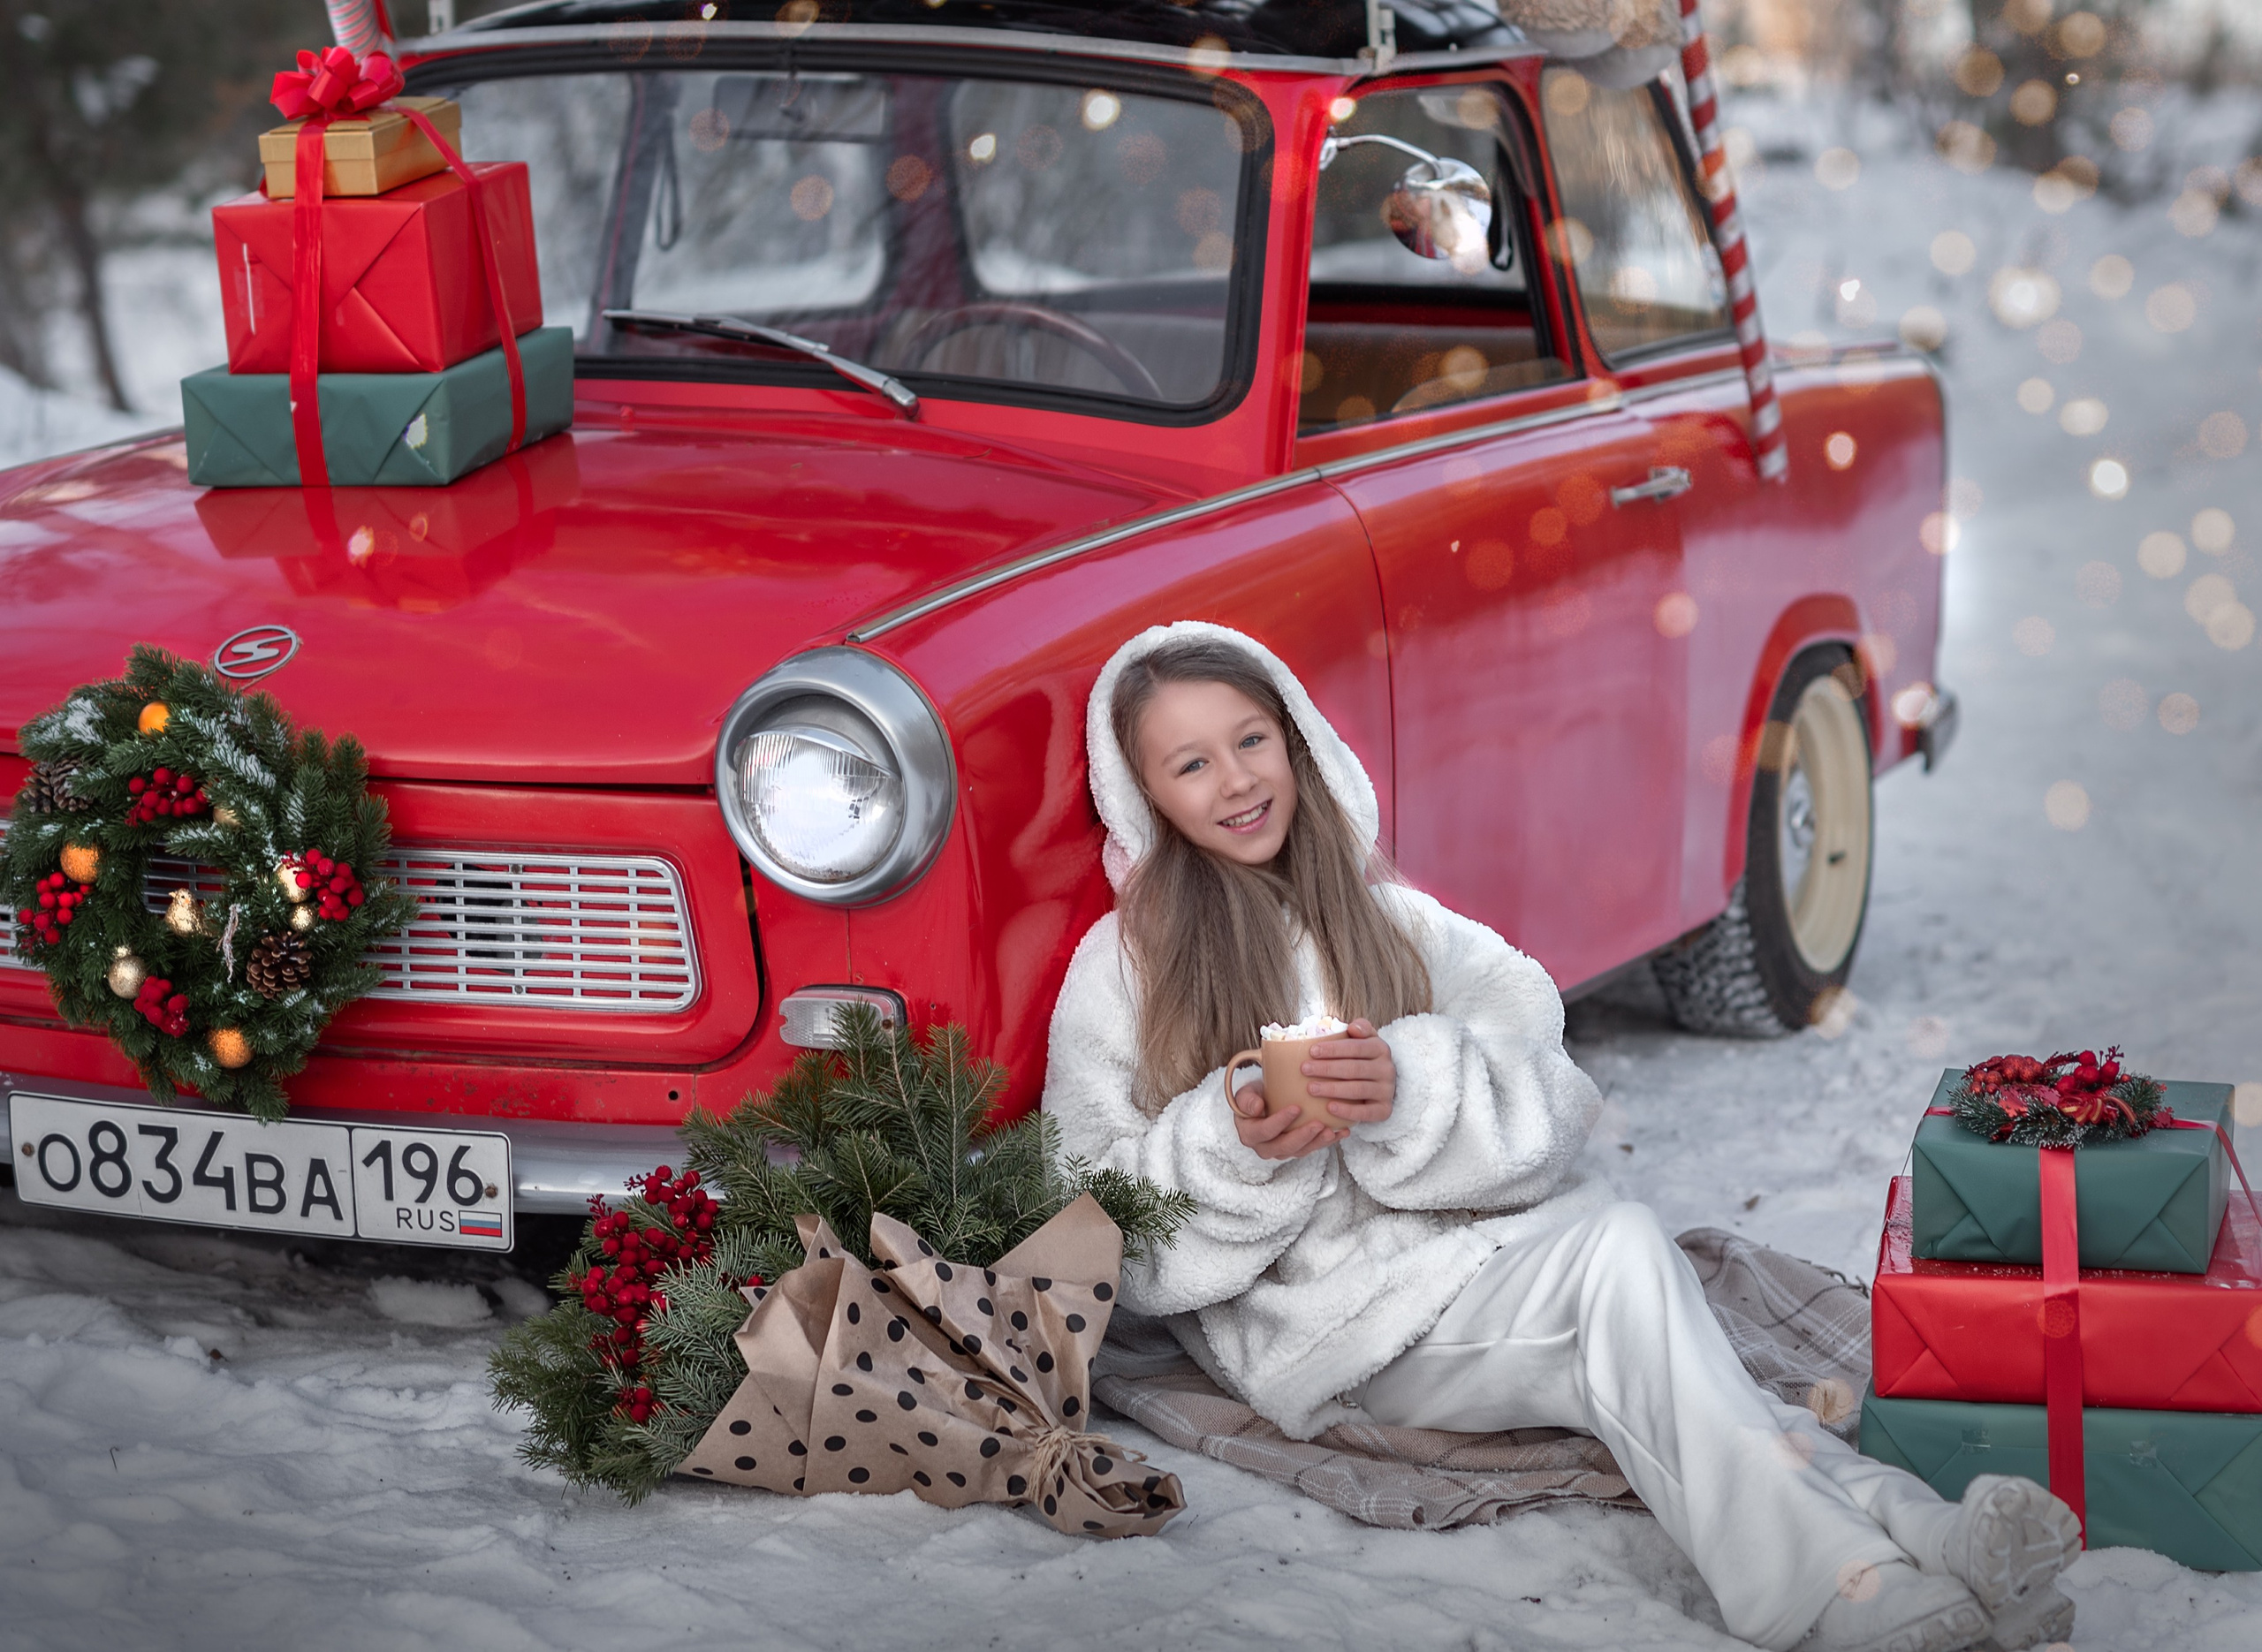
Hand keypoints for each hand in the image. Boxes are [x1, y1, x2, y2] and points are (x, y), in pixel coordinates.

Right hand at [1228, 1074, 1346, 1159]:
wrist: (1261, 1104)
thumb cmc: (1254, 1097)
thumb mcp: (1246, 1094)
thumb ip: (1247, 1100)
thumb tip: (1257, 1107)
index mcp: (1250, 1134)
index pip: (1265, 1131)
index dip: (1280, 1122)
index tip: (1296, 1108)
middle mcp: (1265, 1148)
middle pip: (1285, 1146)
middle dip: (1303, 1136)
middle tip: (1319, 1124)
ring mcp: (1282, 1151)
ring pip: (1301, 1151)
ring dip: (1317, 1142)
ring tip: (1332, 1131)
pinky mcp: (1297, 1150)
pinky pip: (1312, 1148)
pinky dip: (1327, 1141)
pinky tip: (1341, 1132)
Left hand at [1305, 1018, 1394, 1126]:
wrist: (1381, 1084)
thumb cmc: (1364, 1059)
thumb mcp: (1366, 1040)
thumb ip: (1361, 1028)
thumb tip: (1353, 1027)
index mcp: (1381, 1049)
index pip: (1356, 1047)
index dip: (1334, 1049)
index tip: (1312, 1051)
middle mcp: (1387, 1070)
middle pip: (1354, 1069)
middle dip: (1327, 1068)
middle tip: (1305, 1069)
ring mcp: (1387, 1091)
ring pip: (1358, 1089)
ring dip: (1333, 1089)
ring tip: (1311, 1088)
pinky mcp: (1385, 1110)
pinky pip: (1366, 1112)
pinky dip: (1347, 1111)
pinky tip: (1329, 1107)